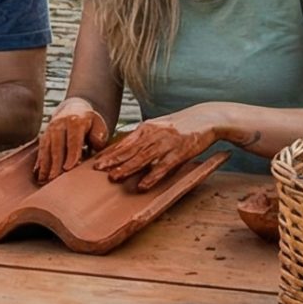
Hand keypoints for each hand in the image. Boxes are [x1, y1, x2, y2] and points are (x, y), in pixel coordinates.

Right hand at [34, 98, 110, 182]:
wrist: (73, 109)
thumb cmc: (89, 123)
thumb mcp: (98, 125)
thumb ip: (99, 135)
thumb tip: (96, 145)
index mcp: (75, 121)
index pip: (73, 140)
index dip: (71, 154)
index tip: (69, 168)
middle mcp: (60, 124)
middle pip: (57, 146)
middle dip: (56, 164)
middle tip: (55, 180)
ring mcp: (50, 130)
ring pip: (46, 149)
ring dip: (45, 165)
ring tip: (45, 180)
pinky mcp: (44, 136)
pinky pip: (41, 150)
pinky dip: (40, 163)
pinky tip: (39, 175)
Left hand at [91, 109, 222, 190]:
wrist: (207, 118)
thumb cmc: (181, 125)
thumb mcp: (160, 126)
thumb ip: (144, 136)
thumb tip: (126, 146)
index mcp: (147, 127)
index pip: (124, 141)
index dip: (110, 152)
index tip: (96, 160)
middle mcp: (154, 134)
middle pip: (130, 149)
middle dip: (112, 159)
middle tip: (97, 169)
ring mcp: (167, 143)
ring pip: (143, 157)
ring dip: (127, 168)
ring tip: (114, 177)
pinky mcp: (180, 152)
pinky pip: (163, 166)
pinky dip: (152, 176)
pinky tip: (143, 185)